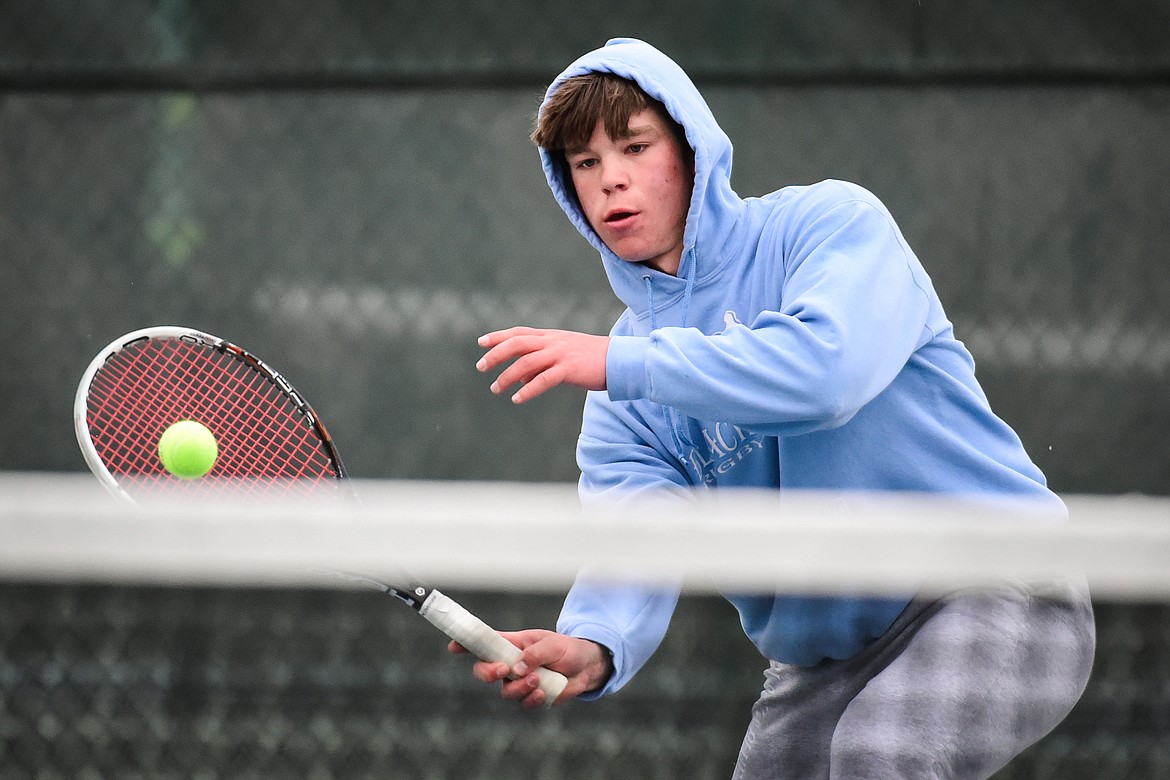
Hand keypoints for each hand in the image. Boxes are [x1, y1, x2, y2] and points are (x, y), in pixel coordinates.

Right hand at [448, 629, 612, 708]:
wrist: (587, 667)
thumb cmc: (567, 649)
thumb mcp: (553, 644)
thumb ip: (535, 653)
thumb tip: (518, 667)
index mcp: (512, 645)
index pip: (484, 643)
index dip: (466, 644)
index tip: (453, 646)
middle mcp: (511, 664)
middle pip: (484, 671)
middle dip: (488, 673)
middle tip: (504, 670)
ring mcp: (519, 682)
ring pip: (505, 691)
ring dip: (519, 686)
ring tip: (537, 679)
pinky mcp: (531, 697)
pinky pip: (523, 703)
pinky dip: (532, 698)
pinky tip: (543, 691)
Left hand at [477, 327, 608, 403]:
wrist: (619, 360)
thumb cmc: (591, 360)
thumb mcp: (563, 357)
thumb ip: (540, 364)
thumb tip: (518, 378)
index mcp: (551, 336)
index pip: (519, 333)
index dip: (499, 336)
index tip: (481, 342)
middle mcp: (552, 342)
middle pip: (516, 344)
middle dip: (495, 355)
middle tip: (481, 367)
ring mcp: (560, 354)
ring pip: (526, 362)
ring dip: (507, 376)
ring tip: (496, 389)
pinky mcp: (569, 369)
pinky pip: (543, 380)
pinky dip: (527, 390)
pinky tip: (517, 399)